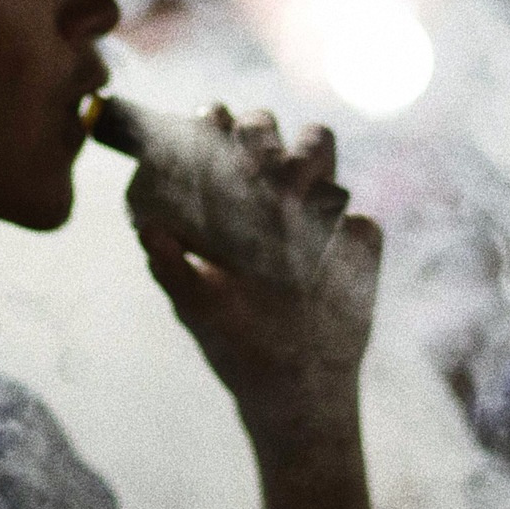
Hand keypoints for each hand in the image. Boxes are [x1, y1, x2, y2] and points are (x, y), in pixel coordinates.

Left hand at [132, 108, 382, 452]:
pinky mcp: (360, 244)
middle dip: (259, 134)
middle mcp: (275, 192)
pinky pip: (362, 223)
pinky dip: (348, 233)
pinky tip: (327, 258)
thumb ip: (173, 271)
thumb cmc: (234, 341)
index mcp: (231, 196)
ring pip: (318, 146)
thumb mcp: (198, 308)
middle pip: (268, 127)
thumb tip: (147, 231)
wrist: (292, 388)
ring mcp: (321, 211)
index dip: (215, 120)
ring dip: (304, 158)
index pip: (222, 132)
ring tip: (288, 195)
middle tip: (249, 164)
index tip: (209, 123)